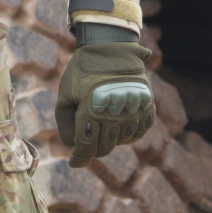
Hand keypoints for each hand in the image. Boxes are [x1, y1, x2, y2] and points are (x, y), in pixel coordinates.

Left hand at [55, 39, 154, 167]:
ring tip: (100, 130)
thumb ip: (65, 121)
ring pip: (121, 142)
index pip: (86, 146)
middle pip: (104, 146)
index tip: (74, 163)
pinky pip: (138, 132)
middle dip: (92, 149)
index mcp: (91, 109)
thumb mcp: (65, 93)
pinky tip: (117, 128)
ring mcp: (133, 110)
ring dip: (109, 141)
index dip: (79, 158)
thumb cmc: (81, 71)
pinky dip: (127, 135)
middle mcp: (115, 113)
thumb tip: (71, 145)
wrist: (109, 49)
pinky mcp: (146, 106)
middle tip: (84, 144)